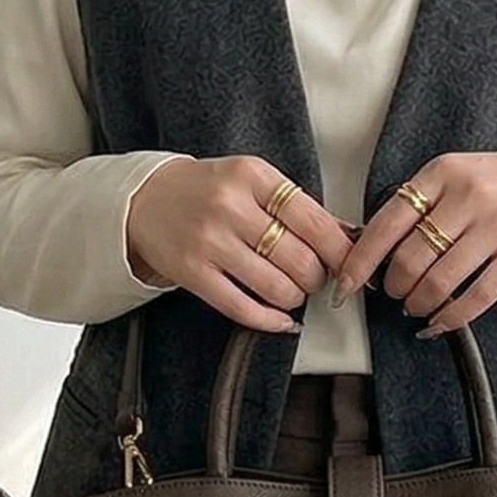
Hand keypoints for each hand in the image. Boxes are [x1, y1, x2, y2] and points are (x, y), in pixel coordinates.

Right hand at [125, 156, 356, 332]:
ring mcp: (209, 241)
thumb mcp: (253, 181)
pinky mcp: (191, 272)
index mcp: (252, 175)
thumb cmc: (208, 190)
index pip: (313, 220)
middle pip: (300, 258)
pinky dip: (271, 321)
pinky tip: (282, 319)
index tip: (351, 264)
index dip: (340, 250)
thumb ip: (298, 206)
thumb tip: (349, 237)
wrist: (145, 199)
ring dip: (296, 297)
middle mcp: (230, 206)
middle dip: (317, 277)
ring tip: (292, 290)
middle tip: (315, 277)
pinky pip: (243, 308)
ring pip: (277, 287)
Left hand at [331, 150, 496, 337]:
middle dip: (394, 285)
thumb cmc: (493, 186)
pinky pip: (477, 297)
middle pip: (410, 258)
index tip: (345, 282)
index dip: (360, 259)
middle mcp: (469, 195)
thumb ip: (415, 206)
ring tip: (416, 304)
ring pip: (440, 281)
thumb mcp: (451, 178)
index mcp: (441, 173)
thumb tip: (366, 250)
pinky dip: (450, 318)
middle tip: (395, 292)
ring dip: (419, 303)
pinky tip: (440, 322)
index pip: (387, 222)